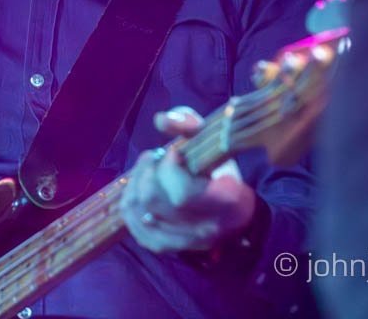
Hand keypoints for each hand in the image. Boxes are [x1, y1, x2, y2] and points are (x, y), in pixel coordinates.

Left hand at [119, 106, 257, 252]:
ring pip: (140, 212)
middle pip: (153, 200)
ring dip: (135, 185)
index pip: (182, 193)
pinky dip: (130, 205)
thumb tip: (161, 120)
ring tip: (145, 171)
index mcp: (226, 201)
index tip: (173, 153)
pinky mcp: (168, 247)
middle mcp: (205, 228)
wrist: (237, 215)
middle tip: (153, 158)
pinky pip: (135, 228)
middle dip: (145, 172)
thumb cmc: (223, 172)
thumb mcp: (214, 141)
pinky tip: (138, 190)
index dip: (169, 168)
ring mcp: (186, 242)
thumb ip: (189, 123)